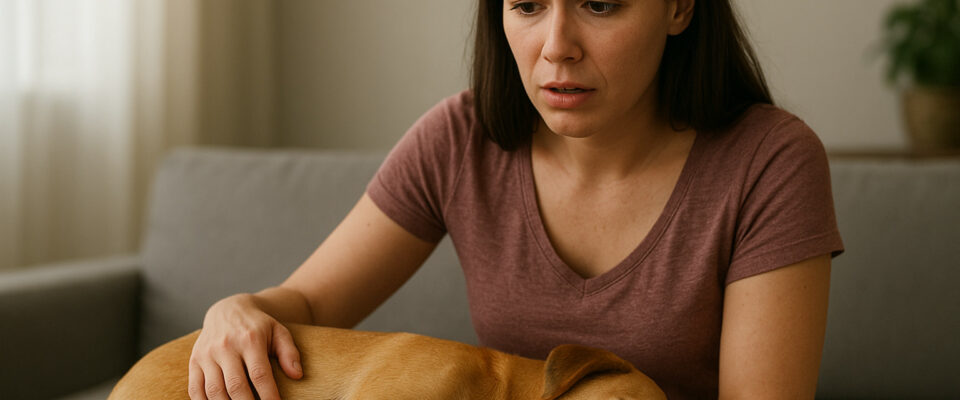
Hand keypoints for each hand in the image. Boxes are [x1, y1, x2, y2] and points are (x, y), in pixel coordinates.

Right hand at [188, 294, 302, 399]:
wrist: (228, 310)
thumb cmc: (257, 326)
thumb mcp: (279, 332)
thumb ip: (289, 353)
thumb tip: (297, 375)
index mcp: (250, 339)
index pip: (260, 374)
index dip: (268, 396)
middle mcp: (226, 346)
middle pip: (236, 386)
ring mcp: (207, 354)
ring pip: (214, 390)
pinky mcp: (195, 360)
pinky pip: (195, 388)